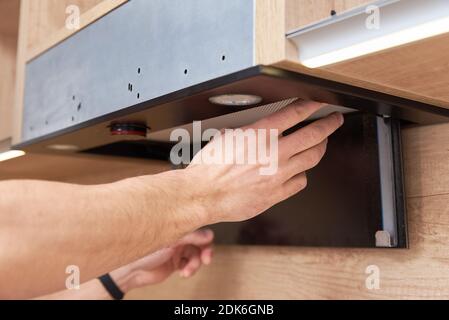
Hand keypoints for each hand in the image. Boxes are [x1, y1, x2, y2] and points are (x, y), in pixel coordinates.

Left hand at [109, 229, 213, 292]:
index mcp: (175, 227)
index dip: (205, 236)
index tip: (208, 243)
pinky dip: (189, 269)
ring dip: (195, 264)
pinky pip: (189, 264)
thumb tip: (209, 235)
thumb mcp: (170, 242)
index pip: (196, 227)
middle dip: (204, 252)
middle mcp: (177, 237)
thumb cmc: (143, 252)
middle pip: (199, 242)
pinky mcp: (175, 262)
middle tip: (206, 259)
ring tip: (187, 271)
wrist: (131, 272)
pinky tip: (183, 272)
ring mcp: (176, 250)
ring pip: (195, 255)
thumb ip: (191, 237)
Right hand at [185, 100, 343, 223]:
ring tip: (321, 144)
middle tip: (333, 121)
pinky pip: (300, 182)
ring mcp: (278, 174)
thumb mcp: (224, 138)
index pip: (295, 113)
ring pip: (312, 158)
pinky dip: (303, 174)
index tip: (320, 104)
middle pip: (313, 135)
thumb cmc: (208, 169)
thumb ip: (243, 133)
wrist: (203, 195)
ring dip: (320, 148)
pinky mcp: (276, 193)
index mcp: (260, 134)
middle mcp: (273, 153)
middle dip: (328, 125)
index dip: (312, 106)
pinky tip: (299, 172)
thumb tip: (247, 132)